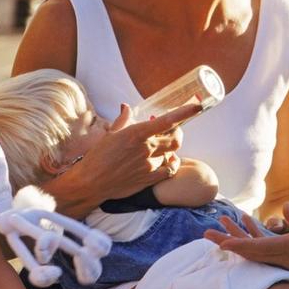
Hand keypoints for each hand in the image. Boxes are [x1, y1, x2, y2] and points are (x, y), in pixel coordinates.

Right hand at [77, 103, 198, 198]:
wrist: (91, 182)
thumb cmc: (98, 156)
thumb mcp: (111, 133)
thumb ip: (123, 119)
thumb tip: (126, 106)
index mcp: (137, 133)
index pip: (167, 120)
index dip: (184, 112)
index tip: (197, 106)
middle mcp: (146, 148)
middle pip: (175, 138)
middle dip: (177, 132)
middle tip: (171, 130)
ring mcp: (149, 164)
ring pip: (172, 153)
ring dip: (169, 149)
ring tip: (159, 147)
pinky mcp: (149, 179)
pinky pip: (169, 170)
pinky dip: (172, 164)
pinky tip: (167, 161)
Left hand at [204, 203, 288, 288]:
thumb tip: (283, 208)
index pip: (258, 249)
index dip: (237, 246)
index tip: (220, 243)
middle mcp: (285, 259)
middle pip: (249, 252)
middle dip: (227, 242)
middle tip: (206, 233)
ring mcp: (287, 262)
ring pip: (256, 251)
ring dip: (238, 238)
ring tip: (221, 225)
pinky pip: (267, 251)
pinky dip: (254, 240)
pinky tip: (249, 227)